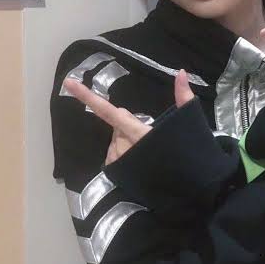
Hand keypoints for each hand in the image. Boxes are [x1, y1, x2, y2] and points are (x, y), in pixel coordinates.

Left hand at [62, 68, 194, 163]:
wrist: (195, 191)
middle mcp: (125, 148)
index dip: (87, 97)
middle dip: (129, 126)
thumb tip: (182, 72)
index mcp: (139, 133)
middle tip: (151, 136)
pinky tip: (140, 162)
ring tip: (149, 153)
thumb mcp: (189, 123)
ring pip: (116, 142)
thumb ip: (183, 96)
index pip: (108, 111)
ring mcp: (120, 163)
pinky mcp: (119, 176)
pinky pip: (115, 157)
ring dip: (127, 142)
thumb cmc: (193, 157)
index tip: (69, 82)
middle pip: (118, 126)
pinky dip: (124, 155)